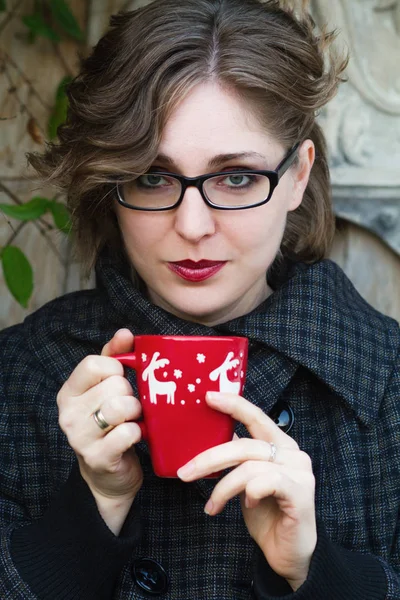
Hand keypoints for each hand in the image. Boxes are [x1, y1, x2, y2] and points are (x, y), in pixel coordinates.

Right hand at [57, 329, 142, 533]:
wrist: (108, 473)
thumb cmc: (111, 423)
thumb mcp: (107, 388)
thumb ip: (114, 357)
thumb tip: (125, 333)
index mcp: (69, 392)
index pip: (93, 364)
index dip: (116, 368)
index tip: (122, 380)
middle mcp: (68, 414)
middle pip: (114, 385)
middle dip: (131, 394)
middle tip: (130, 406)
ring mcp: (80, 438)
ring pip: (120, 407)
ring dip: (137, 412)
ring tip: (135, 419)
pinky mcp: (98, 458)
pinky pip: (128, 433)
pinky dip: (139, 432)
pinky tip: (136, 436)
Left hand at [177, 392, 316, 589]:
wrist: (287, 553)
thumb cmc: (266, 513)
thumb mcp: (246, 479)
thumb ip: (237, 457)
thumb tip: (210, 435)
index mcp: (280, 444)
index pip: (256, 416)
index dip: (233, 404)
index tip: (208, 397)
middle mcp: (292, 453)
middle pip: (244, 444)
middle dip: (210, 458)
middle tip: (185, 472)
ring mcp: (299, 472)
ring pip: (249, 466)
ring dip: (223, 487)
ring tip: (212, 505)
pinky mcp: (301, 493)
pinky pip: (265, 482)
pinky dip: (248, 493)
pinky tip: (246, 506)